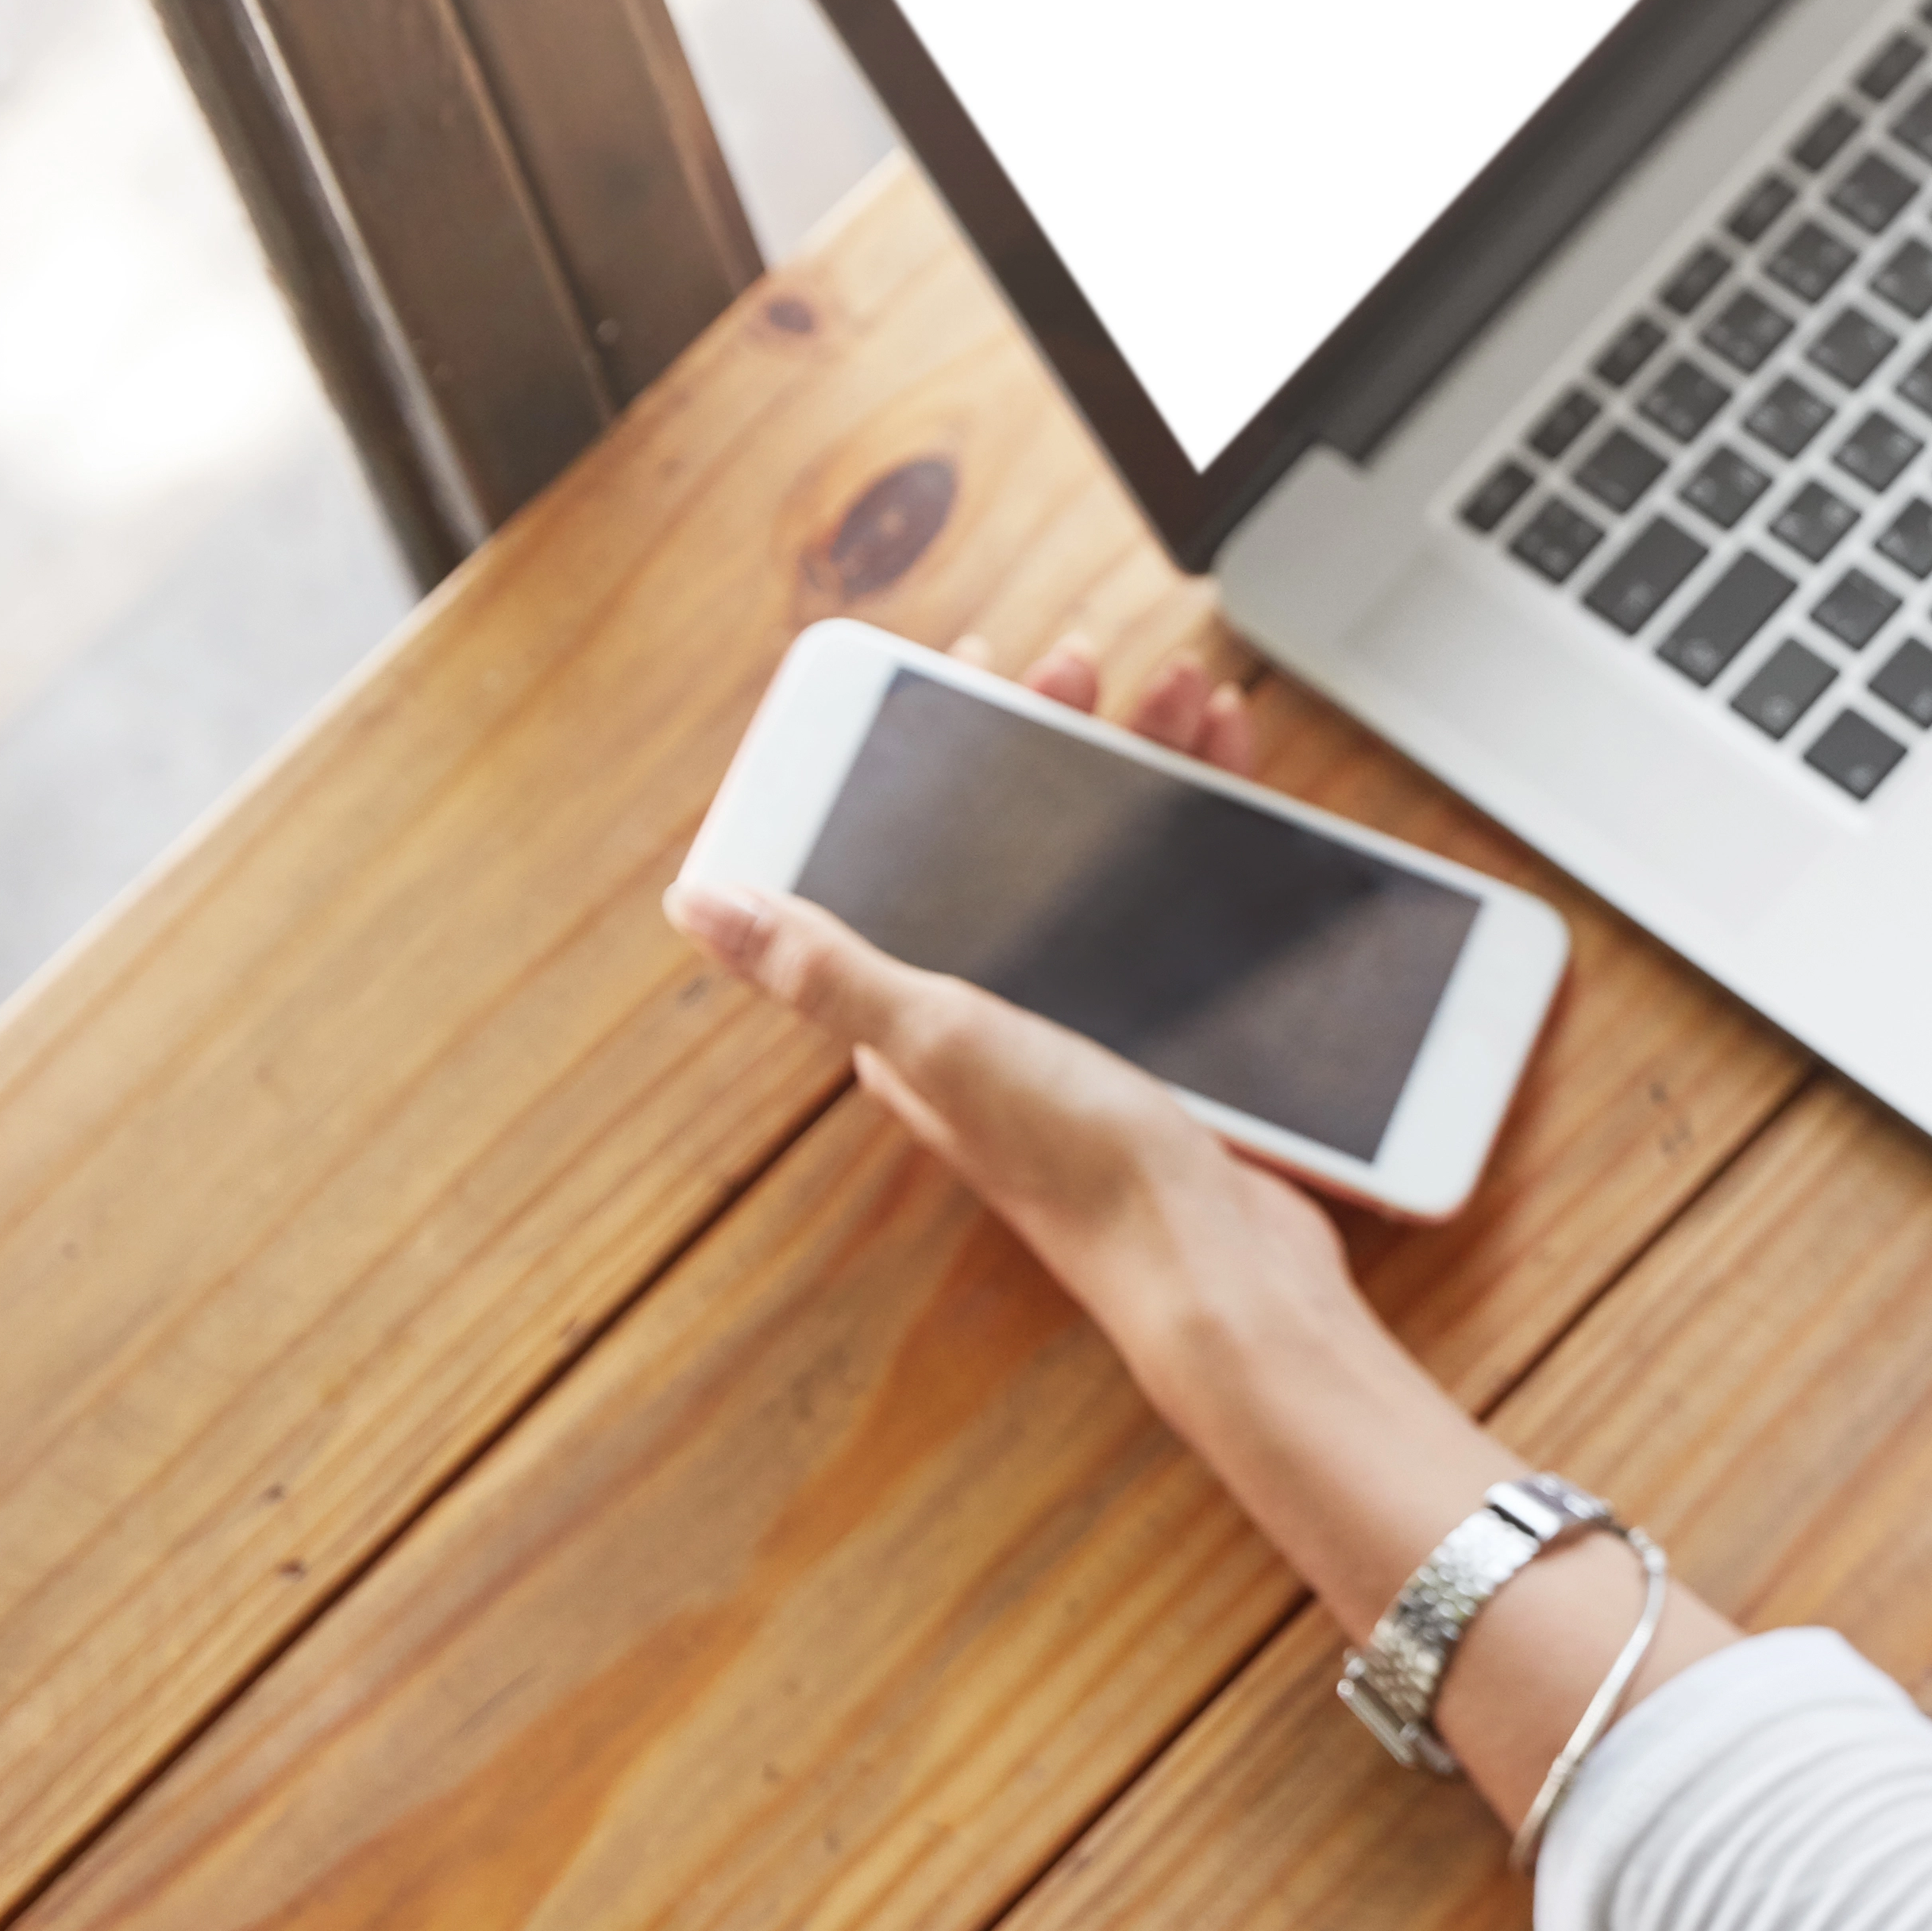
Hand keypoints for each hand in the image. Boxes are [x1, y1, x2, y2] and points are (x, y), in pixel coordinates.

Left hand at [664, 634, 1355, 1380]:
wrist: (1227, 1268)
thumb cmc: (1085, 1169)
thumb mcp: (941, 1043)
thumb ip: (826, 970)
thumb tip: (698, 902)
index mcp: (926, 1010)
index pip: (915, 850)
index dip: (945, 751)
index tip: (979, 671)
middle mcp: (1002, 1009)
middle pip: (1022, 838)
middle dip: (1055, 737)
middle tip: (1082, 663)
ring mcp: (1096, 1017)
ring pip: (1114, 856)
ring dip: (1143, 766)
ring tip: (1184, 697)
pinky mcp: (1181, 1031)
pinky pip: (1189, 900)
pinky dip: (1211, 830)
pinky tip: (1233, 781)